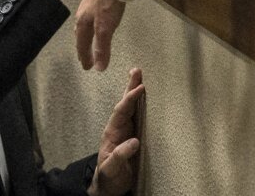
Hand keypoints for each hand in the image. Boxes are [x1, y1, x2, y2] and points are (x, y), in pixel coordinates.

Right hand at [75, 0, 126, 70]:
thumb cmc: (108, 3)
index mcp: (82, 24)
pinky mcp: (94, 1)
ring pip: (84, 28)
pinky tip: (94, 25)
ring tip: (87, 44)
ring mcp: (87, 8)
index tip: (87, 68)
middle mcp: (82, 17)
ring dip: (85, 39)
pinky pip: (88, 20)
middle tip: (85, 60)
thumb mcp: (106, 28)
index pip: (82, 45)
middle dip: (83, 49)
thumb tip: (99, 68)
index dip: (85, 57)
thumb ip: (102, 47)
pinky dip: (90, 28)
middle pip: (80, 37)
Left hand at [87, 68, 144, 195]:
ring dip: (134, 91)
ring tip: (139, 75)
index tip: (139, 88)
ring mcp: (126, 129)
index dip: (130, 99)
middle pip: (125, 103)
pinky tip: (145, 95)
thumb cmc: (109, 175)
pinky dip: (141, 103)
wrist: (109, 184)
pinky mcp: (133, 134)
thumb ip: (120, 156)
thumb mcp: (112, 168)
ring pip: (131, 107)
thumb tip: (134, 142)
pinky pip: (138, 115)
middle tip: (136, 70)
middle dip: (130, 87)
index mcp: (112, 132)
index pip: (122, 111)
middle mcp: (118, 127)